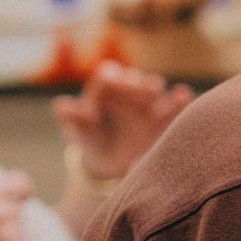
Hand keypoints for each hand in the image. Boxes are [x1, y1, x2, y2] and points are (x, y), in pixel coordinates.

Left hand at [54, 60, 191, 181]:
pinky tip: (180, 94)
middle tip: (132, 85)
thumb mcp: (80, 131)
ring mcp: (146, 102)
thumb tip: (60, 106)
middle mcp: (126, 90)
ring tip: (152, 89)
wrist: (112, 164)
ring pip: (152, 86)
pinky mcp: (163, 117)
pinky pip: (173, 104)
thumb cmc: (92, 140)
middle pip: (132, 78)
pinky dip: (178, 98)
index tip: (108, 80)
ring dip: (151, 86)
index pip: (107, 76)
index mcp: (104, 89)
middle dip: (133, 82)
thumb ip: (73, 118)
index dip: (109, 78)